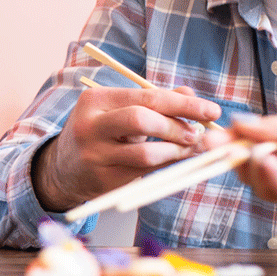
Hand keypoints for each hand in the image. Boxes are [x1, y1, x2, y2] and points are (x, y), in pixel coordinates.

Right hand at [40, 85, 220, 208]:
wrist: (63, 167)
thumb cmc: (102, 131)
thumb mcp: (120, 109)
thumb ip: (155, 100)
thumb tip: (192, 96)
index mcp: (96, 99)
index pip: (148, 97)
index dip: (184, 104)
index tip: (212, 111)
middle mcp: (91, 125)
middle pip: (142, 120)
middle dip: (178, 126)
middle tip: (198, 133)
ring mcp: (95, 155)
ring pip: (145, 153)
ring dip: (176, 151)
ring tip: (190, 148)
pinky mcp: (103, 179)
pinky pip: (144, 173)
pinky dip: (166, 165)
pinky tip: (177, 159)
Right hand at [228, 115, 276, 244]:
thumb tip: (241, 123)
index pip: (262, 140)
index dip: (238, 138)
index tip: (216, 134)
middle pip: (255, 164)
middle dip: (234, 155)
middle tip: (216, 147)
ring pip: (263, 184)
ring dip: (251, 168)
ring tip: (251, 153)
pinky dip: (273, 181)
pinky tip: (269, 165)